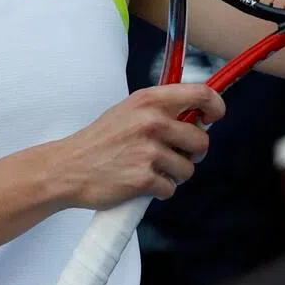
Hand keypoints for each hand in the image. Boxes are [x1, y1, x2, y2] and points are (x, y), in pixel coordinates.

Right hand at [55, 84, 223, 210]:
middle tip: (175, 155)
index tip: (213, 117)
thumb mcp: (128, 111)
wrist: (69, 168)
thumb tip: (198, 118)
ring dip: (175, 174)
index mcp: (149, 100)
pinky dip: (160, 190)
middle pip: (201, 139)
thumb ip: (160, 110)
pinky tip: (141, 183)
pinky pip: (171, 188)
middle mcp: (152, 121)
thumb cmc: (100, 140)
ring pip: (188, 168)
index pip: (201, 94)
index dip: (215, 106)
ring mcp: (148, 150)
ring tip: (151, 169)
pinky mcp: (144, 178)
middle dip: (193, 152)